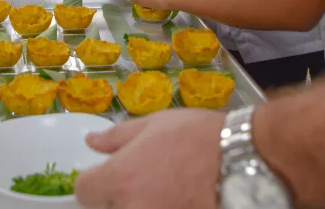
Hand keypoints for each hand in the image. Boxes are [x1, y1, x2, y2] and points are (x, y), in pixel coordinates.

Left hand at [75, 108, 221, 208]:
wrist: (240, 159)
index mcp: (120, 178)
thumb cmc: (195, 135)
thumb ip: (117, 137)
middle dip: (118, 196)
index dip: (93, 180)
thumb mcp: (153, 124)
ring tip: (163, 188)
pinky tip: (176, 199)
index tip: (108, 172)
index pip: (84, 191)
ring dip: (140, 204)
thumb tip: (91, 142)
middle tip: (143, 178)